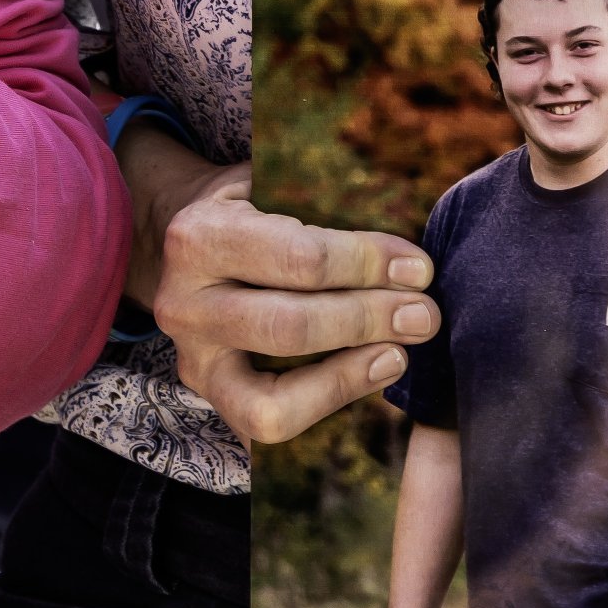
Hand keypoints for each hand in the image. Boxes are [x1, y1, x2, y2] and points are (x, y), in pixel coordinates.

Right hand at [130, 142, 437, 445]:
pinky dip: (327, 402)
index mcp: (198, 237)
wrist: (190, 246)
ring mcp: (191, 360)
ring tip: (399, 352)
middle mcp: (183, 304)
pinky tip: (372, 371)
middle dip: (368, 322)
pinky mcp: (208, 397)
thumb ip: (325, 204)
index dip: (367, 266)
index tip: (419, 268)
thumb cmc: (250, 209)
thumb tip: (405, 253)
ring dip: (349, 376)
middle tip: (424, 314)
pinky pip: (268, 424)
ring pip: (271, 399)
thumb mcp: (271, 184)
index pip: (298, 260)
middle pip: (289, 329)